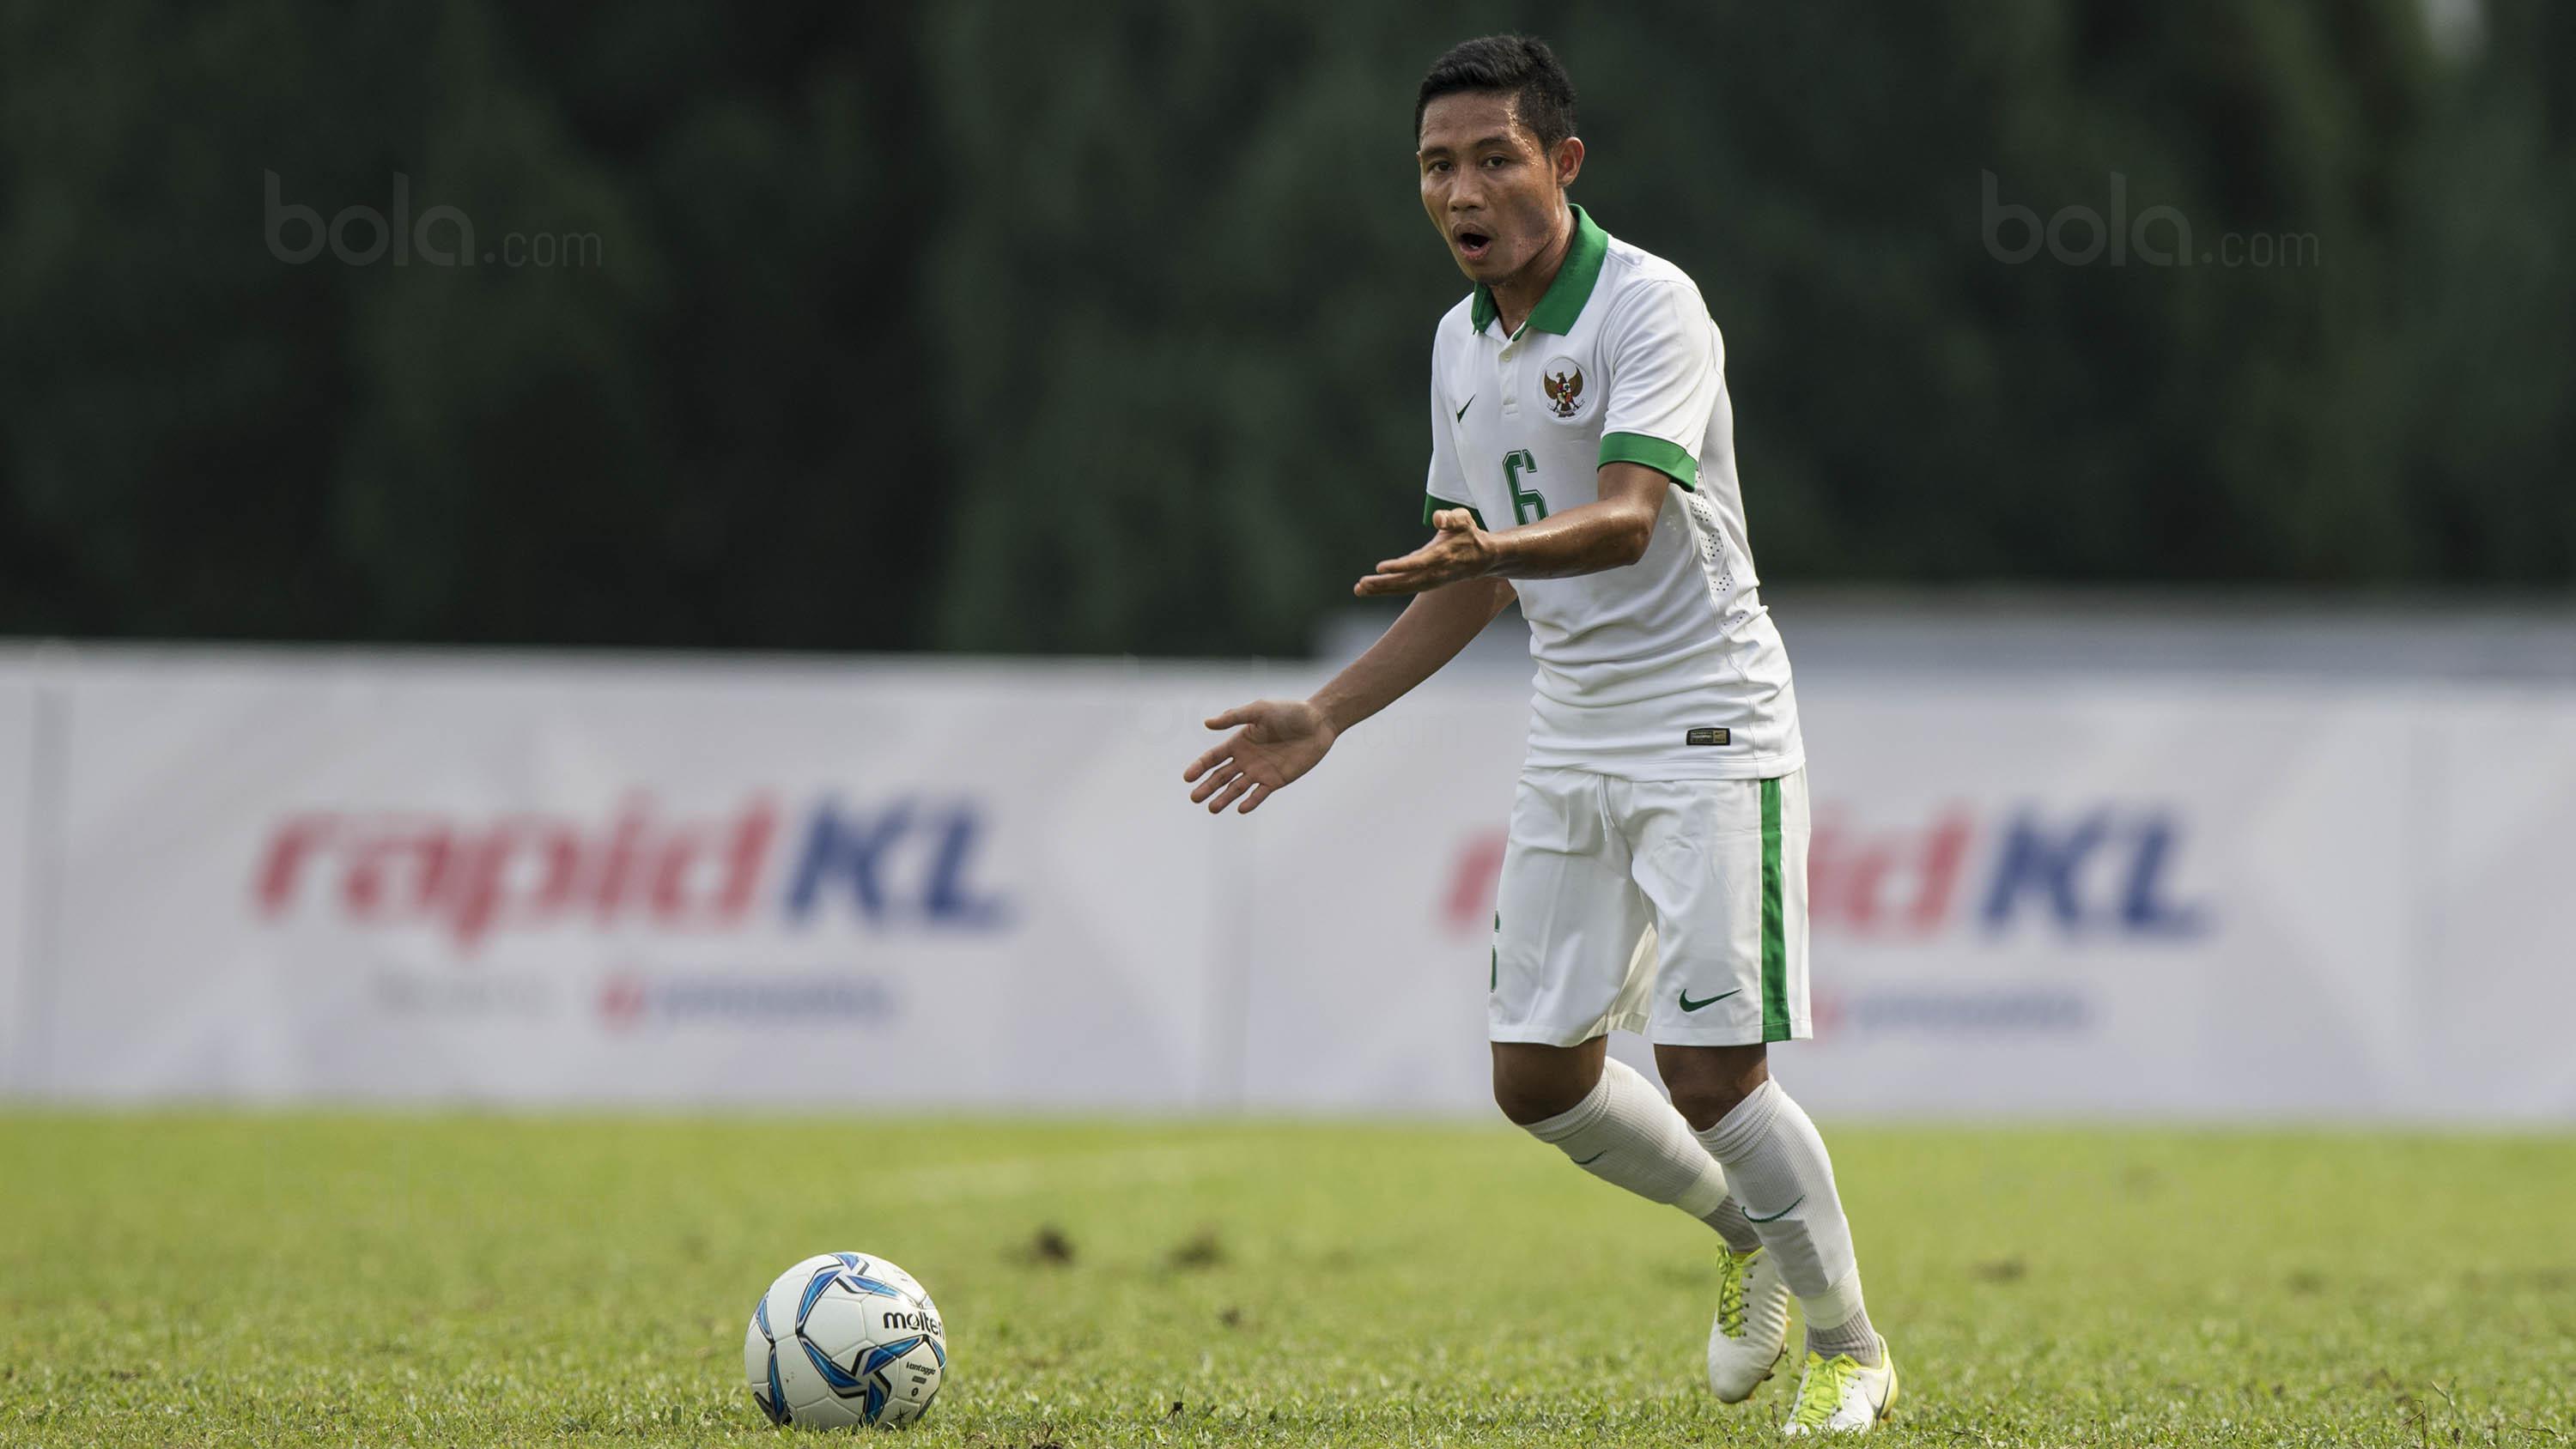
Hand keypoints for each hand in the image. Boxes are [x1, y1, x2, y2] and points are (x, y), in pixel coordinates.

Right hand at [1182, 698, 1335, 814]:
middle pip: (1220, 776)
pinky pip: (1260, 794)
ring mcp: (1260, 771)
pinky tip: (1241, 808)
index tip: (1187, 777)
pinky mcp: (1276, 780)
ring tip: (1212, 808)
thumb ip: (1234, 717)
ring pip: (1236, 788)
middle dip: (1207, 787)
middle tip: (1194, 798)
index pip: (1213, 758)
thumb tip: (1206, 723)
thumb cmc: (1288, 712)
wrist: (1317, 723)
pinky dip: (1250, 801)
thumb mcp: (1259, 711)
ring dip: (1224, 799)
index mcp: (1238, 742)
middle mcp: (1245, 759)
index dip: (1199, 767)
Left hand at [1354, 509, 1497, 595]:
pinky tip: (1370, 589)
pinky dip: (1388, 589)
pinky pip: (1405, 588)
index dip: (1399, 567)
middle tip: (1361, 585)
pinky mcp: (1426, 583)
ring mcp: (1430, 580)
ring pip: (1404, 588)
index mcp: (1442, 555)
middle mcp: (1435, 572)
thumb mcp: (1464, 519)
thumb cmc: (1469, 534)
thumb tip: (1438, 518)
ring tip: (1359, 589)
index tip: (1380, 568)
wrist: (1482, 558)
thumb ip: (1451, 518)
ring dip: (1382, 590)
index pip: (1418, 563)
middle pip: (1407, 581)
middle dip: (1384, 584)